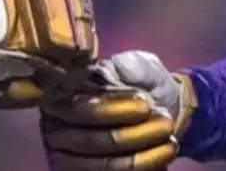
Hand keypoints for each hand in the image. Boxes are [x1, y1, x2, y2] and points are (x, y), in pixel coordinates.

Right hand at [39, 51, 194, 170]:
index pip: (79, 107)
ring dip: (140, 157)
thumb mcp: (144, 67)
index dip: (111, 109)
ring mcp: (66, 157)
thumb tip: (122, 66)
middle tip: (165, 123)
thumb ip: (135, 65)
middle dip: (131, 135)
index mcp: (62, 94)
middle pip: (89, 141)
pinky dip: (140, 168)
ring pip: (102, 165)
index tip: (145, 104)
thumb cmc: (143, 87)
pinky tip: (162, 157)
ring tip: (169, 142)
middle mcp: (56, 128)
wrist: (162, 111)